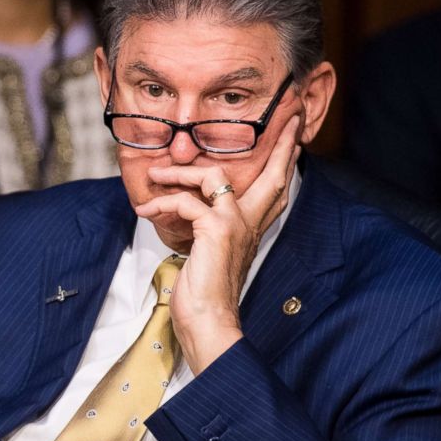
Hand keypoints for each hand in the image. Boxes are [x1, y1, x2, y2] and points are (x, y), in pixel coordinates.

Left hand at [134, 117, 300, 374]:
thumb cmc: (204, 293)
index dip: (285, 161)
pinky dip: (163, 204)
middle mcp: (249, 222)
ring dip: (180, 173)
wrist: (208, 321)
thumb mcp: (208, 252)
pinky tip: (146, 212)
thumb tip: (189, 208)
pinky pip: (187, 202)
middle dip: (280, 145)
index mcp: (250, 228)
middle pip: (273, 175)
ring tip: (156, 176)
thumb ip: (207, 228)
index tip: (294, 136)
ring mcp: (235, 224)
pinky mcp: (216, 229)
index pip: (274, 189)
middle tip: (287, 119)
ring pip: (214, 177)